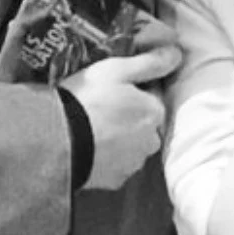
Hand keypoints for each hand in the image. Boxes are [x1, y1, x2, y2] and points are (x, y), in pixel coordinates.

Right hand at [61, 20, 181, 190]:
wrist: (58, 141)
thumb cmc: (87, 100)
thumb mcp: (116, 70)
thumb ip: (150, 62)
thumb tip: (176, 53)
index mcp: (155, 112)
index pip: (152, 97)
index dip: (133, 89)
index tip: (112, 87)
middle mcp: (151, 141)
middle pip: (144, 123)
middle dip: (128, 115)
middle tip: (100, 106)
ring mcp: (133, 164)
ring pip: (131, 145)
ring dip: (118, 136)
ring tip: (91, 126)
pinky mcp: (115, 180)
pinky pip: (115, 164)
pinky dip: (106, 155)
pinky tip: (88, 144)